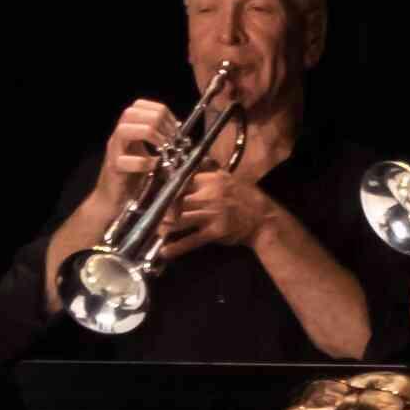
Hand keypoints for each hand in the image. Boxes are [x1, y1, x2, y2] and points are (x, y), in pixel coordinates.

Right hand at [94, 100, 182, 211]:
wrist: (112, 200)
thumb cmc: (133, 177)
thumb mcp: (148, 154)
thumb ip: (160, 142)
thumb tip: (180, 132)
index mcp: (127, 129)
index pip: (140, 104)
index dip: (161, 111)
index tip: (175, 128)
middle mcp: (118, 136)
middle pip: (132, 112)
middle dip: (157, 121)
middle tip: (171, 138)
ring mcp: (113, 151)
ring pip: (124, 129)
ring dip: (150, 135)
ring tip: (164, 148)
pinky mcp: (113, 169)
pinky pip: (125, 160)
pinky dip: (145, 162)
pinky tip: (155, 166)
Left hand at [151, 168, 274, 258]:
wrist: (261, 218)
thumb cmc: (242, 196)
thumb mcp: (226, 177)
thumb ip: (209, 169)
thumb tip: (196, 158)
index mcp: (211, 180)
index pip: (182, 182)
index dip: (166, 188)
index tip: (154, 193)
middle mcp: (209, 195)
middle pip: (177, 201)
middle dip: (160, 208)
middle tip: (147, 214)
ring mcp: (211, 215)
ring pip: (180, 220)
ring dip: (163, 227)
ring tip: (151, 230)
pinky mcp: (214, 232)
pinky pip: (191, 240)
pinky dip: (177, 247)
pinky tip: (165, 252)